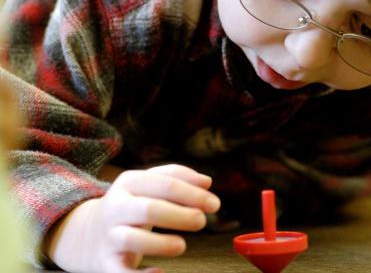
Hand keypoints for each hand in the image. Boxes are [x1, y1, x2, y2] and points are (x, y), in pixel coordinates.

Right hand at [45, 164, 220, 272]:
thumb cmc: (131, 205)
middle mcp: (117, 207)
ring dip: (161, 244)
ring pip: (132, 239)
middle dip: (180, 215)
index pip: (164, 183)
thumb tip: (207, 182)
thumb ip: (177, 177)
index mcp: (129, 183)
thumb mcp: (147, 184)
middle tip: (202, 221)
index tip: (215, 204)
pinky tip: (160, 272)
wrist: (86, 234)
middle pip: (149, 209)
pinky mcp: (107, 263)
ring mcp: (110, 236)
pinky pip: (121, 272)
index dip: (193, 194)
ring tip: (181, 246)